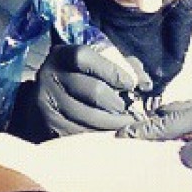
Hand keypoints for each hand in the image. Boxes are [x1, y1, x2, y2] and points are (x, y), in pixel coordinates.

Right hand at [9, 42, 151, 140]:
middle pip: (94, 91)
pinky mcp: (49, 126)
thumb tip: (145, 83)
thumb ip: (122, 66)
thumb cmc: (81, 77)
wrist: (47, 97)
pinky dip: (99, 136)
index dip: (113, 71)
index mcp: (62, 55)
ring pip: (90, 117)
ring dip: (113, 124)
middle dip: (119, 104)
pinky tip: (108, 134)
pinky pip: (80, 134)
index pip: (85, 58)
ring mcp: (46, 103)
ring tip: (125, 124)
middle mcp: (49, 77)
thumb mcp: (96, 62)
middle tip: (132, 112)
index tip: (130, 84)